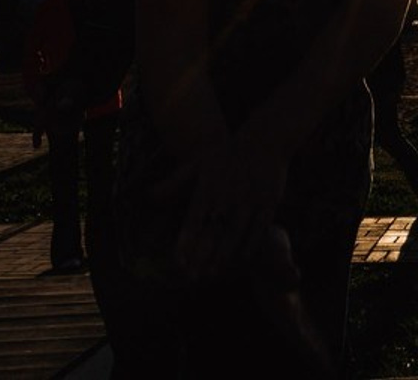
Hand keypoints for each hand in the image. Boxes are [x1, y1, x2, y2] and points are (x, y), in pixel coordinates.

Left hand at [172, 135, 289, 279]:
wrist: (264, 139)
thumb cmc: (227, 154)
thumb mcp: (198, 164)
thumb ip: (174, 183)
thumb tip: (148, 197)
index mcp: (208, 188)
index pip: (193, 222)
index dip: (185, 244)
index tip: (178, 263)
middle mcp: (228, 195)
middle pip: (213, 232)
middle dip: (202, 257)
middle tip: (192, 277)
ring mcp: (250, 198)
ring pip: (234, 233)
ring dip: (223, 255)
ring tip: (213, 273)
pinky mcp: (269, 201)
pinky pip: (259, 228)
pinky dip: (250, 244)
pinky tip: (242, 258)